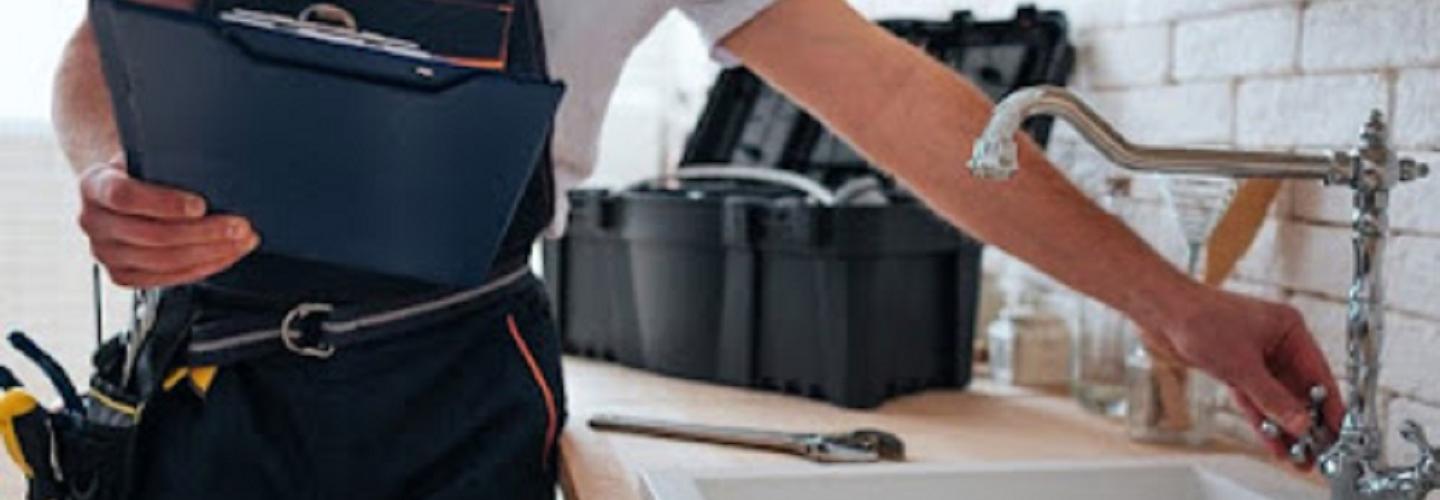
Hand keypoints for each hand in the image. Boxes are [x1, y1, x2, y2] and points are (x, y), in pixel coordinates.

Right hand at [78, 158, 258, 286]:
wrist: (120, 191)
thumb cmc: (140, 172)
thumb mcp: (146, 157)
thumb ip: (167, 163)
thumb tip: (215, 173)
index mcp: (93, 185)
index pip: (125, 196)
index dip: (165, 203)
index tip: (201, 205)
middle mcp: (93, 221)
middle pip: (152, 235)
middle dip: (204, 232)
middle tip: (239, 225)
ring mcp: (105, 253)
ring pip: (164, 260)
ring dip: (211, 252)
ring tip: (241, 241)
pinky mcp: (122, 275)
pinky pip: (167, 278)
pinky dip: (203, 267)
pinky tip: (225, 255)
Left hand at [1143, 286, 1343, 465]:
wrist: (1162, 313)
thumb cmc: (1200, 321)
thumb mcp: (1243, 367)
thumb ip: (1273, 398)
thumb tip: (1301, 423)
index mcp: (1289, 329)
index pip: (1319, 374)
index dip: (1331, 406)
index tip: (1341, 431)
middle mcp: (1276, 342)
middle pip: (1299, 389)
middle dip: (1307, 423)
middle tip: (1319, 453)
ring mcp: (1256, 356)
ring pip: (1276, 398)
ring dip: (1285, 427)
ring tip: (1298, 457)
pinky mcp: (1236, 368)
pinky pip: (1255, 398)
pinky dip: (1263, 420)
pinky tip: (1274, 443)